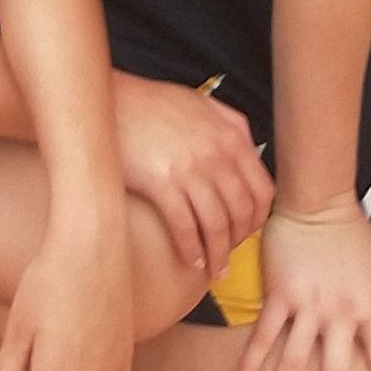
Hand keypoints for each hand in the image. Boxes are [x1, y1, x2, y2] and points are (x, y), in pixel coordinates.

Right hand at [114, 71, 273, 279]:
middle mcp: (216, 153)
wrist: (108, 102)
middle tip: (230, 256)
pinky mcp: (161, 183)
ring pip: (216, 224)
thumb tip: (250, 150)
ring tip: (214, 268)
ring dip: (218, 253)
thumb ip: (230, 125)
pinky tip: (191, 260)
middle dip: (238, 241)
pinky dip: (191, 249)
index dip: (257, 219)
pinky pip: (184, 226)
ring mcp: (189, 169)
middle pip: (241, 212)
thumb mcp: (201, 103)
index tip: (247, 233)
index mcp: (231, 136)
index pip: (262, 190)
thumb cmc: (152, 103)